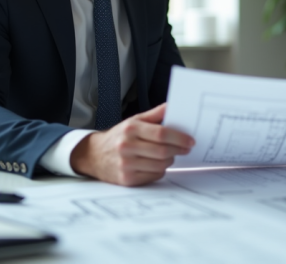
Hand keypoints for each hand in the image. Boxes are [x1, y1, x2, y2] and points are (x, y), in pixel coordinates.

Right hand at [70, 103, 194, 185]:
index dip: (179, 138)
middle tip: (185, 148)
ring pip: (161, 165)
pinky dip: (160, 170)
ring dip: (170, 160)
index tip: (190, 140)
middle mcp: (127, 147)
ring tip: (170, 155)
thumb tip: (174, 106)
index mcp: (131, 129)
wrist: (95, 155)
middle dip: (178, 150)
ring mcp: (126, 165)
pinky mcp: (127, 179)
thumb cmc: (119, 137)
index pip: (161, 134)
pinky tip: (157, 164)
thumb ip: (155, 114)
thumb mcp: (134, 120)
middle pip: (163, 151)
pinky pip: (154, 176)